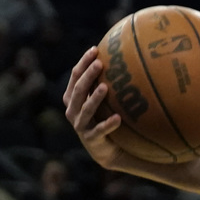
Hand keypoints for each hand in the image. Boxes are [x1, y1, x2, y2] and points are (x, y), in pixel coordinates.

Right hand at [63, 46, 126, 169]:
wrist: (107, 149)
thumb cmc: (105, 117)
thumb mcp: (103, 100)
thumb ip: (106, 81)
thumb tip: (126, 55)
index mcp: (72, 97)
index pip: (75, 76)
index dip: (83, 62)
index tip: (95, 49)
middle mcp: (72, 110)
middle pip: (79, 89)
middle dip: (88, 75)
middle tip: (100, 64)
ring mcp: (80, 124)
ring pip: (86, 108)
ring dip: (95, 97)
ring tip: (105, 87)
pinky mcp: (90, 138)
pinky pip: (99, 130)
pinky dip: (108, 124)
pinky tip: (118, 118)